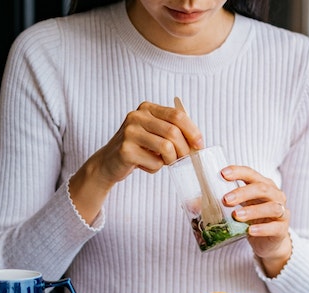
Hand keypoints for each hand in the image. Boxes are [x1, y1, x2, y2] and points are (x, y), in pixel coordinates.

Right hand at [70, 101, 203, 221]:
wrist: (109, 163)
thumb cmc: (138, 149)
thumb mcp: (155, 134)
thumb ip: (174, 132)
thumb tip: (197, 144)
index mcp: (147, 108)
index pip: (177, 115)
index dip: (193, 131)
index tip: (199, 145)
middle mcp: (136, 116)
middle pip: (173, 132)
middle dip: (184, 149)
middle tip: (183, 159)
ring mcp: (129, 132)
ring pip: (166, 147)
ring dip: (171, 160)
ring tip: (164, 162)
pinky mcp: (125, 150)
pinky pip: (154, 162)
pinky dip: (155, 168)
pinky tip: (145, 165)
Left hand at [221, 166, 292, 276]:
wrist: (269, 243)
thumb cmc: (251, 220)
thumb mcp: (237, 209)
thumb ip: (219, 204)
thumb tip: (189, 204)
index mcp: (263, 185)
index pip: (251, 174)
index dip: (238, 172)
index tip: (222, 174)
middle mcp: (275, 195)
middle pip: (261, 188)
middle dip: (242, 192)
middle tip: (225, 200)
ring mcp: (281, 212)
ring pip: (271, 207)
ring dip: (252, 211)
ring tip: (235, 216)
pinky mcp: (282, 229)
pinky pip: (275, 227)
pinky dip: (262, 229)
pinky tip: (250, 231)